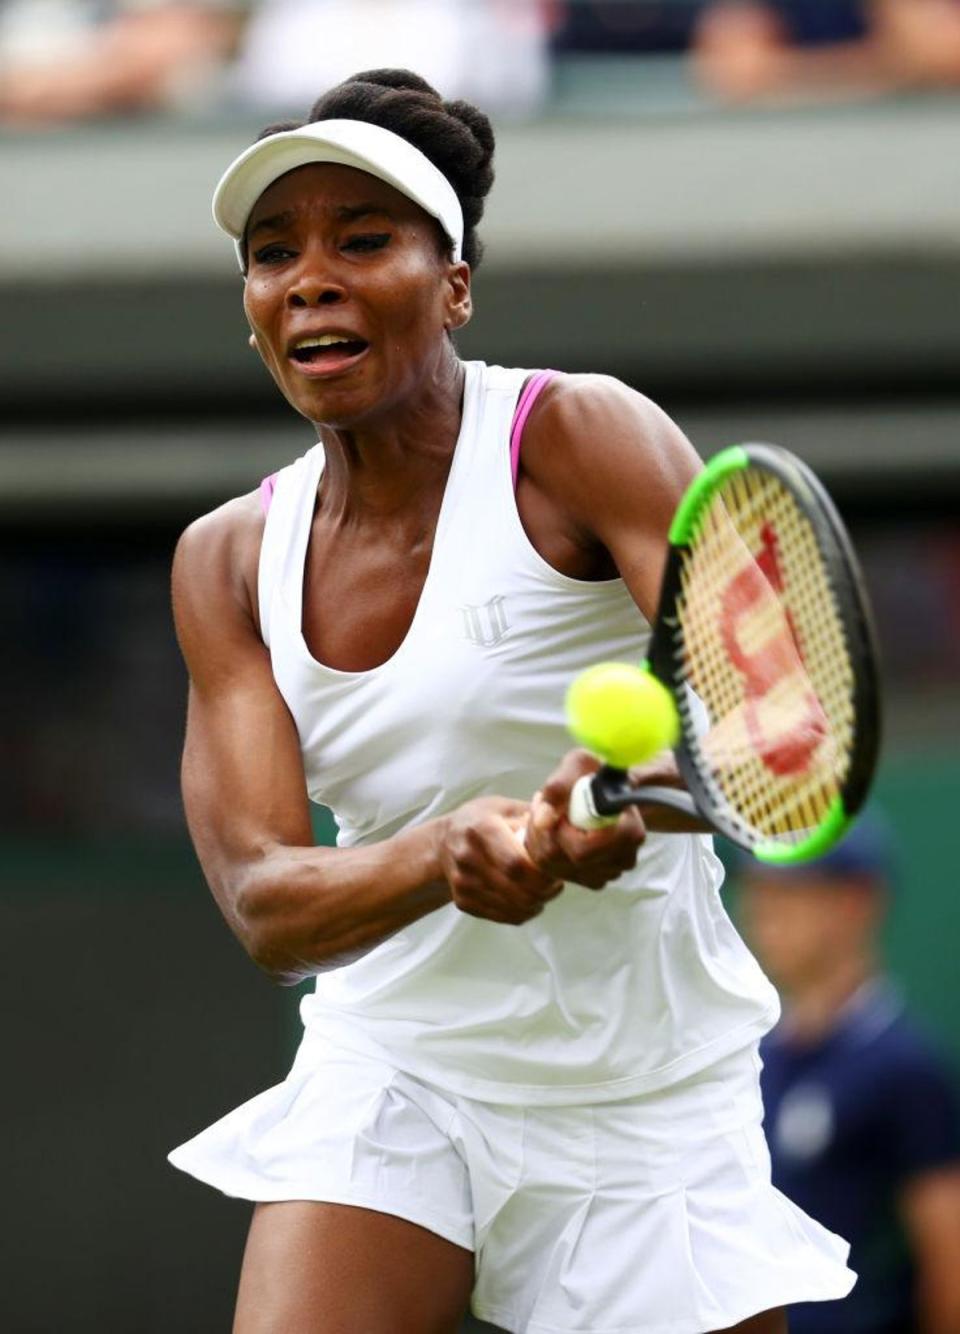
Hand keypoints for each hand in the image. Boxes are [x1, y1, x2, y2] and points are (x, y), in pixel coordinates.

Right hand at [438, 797, 564, 924]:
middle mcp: (468, 857)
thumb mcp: (504, 807)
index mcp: (481, 829)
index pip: (516, 863)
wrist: (444, 841)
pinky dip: (522, 913)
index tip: (556, 871)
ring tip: (544, 891)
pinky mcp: (463, 902)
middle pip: (517, 890)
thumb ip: (532, 815)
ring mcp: (463, 883)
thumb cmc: (482, 820)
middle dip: (544, 892)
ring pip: (512, 907)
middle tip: (556, 884)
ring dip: (536, 904)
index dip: (542, 874)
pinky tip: (528, 899)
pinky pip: (503, 917)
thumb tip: (562, 822)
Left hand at [524, 749, 646, 889]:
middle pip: (565, 861)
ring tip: (547, 813)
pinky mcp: (593, 879)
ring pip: (556, 868)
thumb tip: (542, 820)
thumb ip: (559, 788)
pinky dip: (545, 850)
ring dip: (541, 839)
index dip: (558, 831)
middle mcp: (623, 859)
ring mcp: (609, 873)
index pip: (582, 850)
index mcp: (629, 832)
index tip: (552, 805)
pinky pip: (557, 873)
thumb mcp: (579, 763)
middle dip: (544, 833)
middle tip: (541, 805)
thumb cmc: (596, 772)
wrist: (609, 786)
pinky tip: (551, 829)